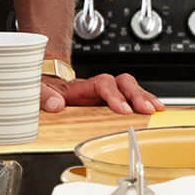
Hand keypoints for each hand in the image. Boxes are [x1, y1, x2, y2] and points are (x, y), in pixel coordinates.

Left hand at [41, 71, 163, 114]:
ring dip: (145, 98)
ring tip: (157, 110)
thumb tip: (54, 105)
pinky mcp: (113, 105)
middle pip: (124, 83)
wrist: (48, 90)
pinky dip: (145, 104)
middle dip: (137, 96)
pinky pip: (132, 101)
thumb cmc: (47, 91)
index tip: (121, 109)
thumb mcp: (38, 91)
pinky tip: (155, 111)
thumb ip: (43, 95)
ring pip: (132, 89)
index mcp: (83, 86)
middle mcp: (99, 88)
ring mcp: (108, 96)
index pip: (104, 84)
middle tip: (146, 110)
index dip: (114, 95)